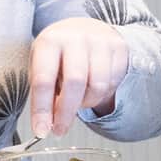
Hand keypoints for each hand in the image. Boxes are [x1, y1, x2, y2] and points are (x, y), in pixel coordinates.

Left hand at [20, 20, 133, 138]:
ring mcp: (99, 41)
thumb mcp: (42, 67)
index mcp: (49, 42)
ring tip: (78, 100)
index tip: (41, 131)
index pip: (44, 80)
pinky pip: (113, 83)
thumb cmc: (59, 55)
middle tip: (59, 130)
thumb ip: (44, 95)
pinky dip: (102, 94)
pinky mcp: (118, 48)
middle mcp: (75, 38)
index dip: (42, 109)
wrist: (84, 29)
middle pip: (74, 83)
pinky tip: (93, 88)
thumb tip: (45, 126)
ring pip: (97, 86)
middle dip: (66, 113)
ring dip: (86, 103)